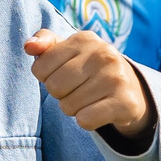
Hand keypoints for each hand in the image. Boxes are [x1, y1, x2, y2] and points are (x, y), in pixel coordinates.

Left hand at [24, 28, 152, 137]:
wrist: (131, 89)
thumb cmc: (90, 69)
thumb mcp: (68, 51)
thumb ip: (45, 44)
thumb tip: (29, 47)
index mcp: (84, 38)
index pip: (40, 67)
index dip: (47, 78)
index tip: (65, 75)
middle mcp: (103, 54)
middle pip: (54, 88)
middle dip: (61, 95)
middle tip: (79, 90)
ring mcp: (116, 78)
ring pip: (68, 107)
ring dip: (75, 109)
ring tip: (91, 99)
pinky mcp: (125, 102)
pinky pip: (85, 121)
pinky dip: (87, 121)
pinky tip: (99, 111)